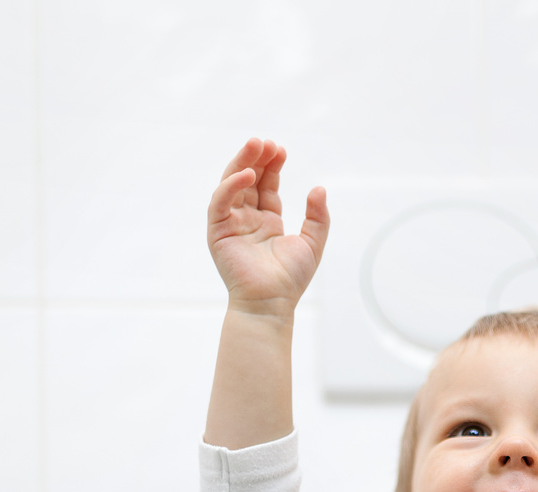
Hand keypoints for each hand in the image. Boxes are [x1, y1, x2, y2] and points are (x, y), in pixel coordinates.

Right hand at [207, 137, 329, 312]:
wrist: (271, 303)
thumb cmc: (290, 280)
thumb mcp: (312, 243)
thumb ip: (318, 217)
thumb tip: (319, 188)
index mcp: (267, 221)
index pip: (267, 185)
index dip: (273, 166)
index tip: (281, 150)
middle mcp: (248, 219)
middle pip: (249, 180)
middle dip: (257, 158)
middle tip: (267, 142)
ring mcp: (231, 224)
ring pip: (232, 184)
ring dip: (242, 162)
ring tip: (256, 145)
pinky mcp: (217, 231)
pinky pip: (220, 201)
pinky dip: (231, 185)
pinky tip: (247, 174)